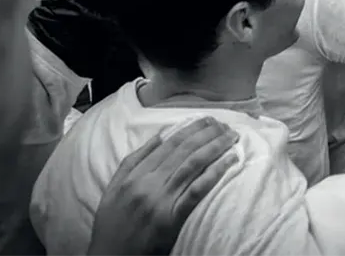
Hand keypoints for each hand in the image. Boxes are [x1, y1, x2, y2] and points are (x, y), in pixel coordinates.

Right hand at [86, 118, 238, 255]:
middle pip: (183, 151)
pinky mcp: (172, 219)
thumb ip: (133, 161)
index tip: (207, 120)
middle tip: (225, 125)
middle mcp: (147, 185)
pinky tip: (230, 161)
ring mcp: (160, 201)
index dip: (191, 129)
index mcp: (134, 176)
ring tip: (232, 137)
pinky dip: (215, 172)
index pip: (168, 144)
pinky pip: (197, 191)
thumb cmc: (113, 224)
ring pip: (192, 165)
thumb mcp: (113, 189)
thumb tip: (159, 136)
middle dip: (207, 134)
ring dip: (215, 147)